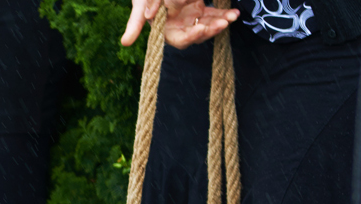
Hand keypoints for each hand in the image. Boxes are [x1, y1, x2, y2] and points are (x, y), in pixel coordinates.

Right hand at [121, 0, 238, 47]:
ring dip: (220, 22)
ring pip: (208, 25)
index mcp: (165, 30)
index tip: (201, 28)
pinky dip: (224, 14)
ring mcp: (190, 18)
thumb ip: (134, 23)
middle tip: (222, 23)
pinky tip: (234, 13)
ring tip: (231, 17)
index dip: (191, 37)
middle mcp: (179, 26)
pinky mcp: (199, 8)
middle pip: (197, 35)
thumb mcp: (141, 4)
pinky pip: (213, 14)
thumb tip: (125, 43)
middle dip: (211, 30)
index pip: (179, 40)